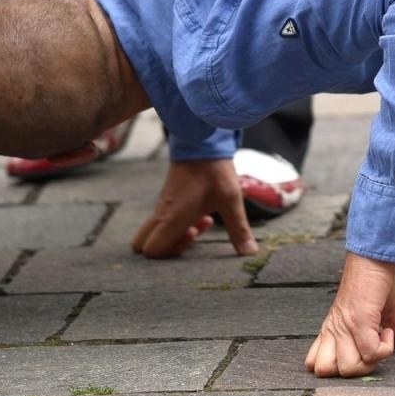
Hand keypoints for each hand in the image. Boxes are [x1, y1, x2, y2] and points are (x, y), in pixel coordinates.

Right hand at [131, 158, 256, 257]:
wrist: (201, 142)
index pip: (151, 250)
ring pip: (155, 232)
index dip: (169, 253)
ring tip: (204, 222)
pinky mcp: (168, 200)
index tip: (193, 235)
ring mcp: (162, 206)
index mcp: (173, 217)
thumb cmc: (215, 170)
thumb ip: (239, 229)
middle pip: (144, 245)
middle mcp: (162, 213)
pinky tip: (201, 214)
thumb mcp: (231, 200)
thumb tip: (250, 253)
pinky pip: (162, 221)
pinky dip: (178, 225)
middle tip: (192, 236)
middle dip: (166, 249)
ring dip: (176, 235)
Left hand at [305, 253, 394, 377]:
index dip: (336, 367)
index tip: (358, 353)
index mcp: (332, 330)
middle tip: (370, 351)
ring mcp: (344, 326)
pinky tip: (387, 331)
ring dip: (370, 361)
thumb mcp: (381, 310)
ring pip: (348, 369)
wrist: (374, 255)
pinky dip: (385, 348)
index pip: (314, 364)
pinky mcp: (359, 320)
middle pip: (326, 372)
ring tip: (380, 340)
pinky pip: (371, 352)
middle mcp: (333, 330)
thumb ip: (393, 330)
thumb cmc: (373, 279)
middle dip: (354, 369)